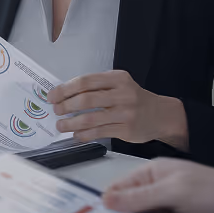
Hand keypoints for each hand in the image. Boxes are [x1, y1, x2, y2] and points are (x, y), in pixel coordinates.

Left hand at [49, 70, 188, 149]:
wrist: (161, 115)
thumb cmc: (134, 99)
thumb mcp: (119, 84)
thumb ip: (97, 87)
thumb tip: (65, 95)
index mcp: (117, 78)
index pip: (85, 82)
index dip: (65, 89)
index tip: (52, 96)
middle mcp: (122, 94)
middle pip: (86, 100)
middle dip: (66, 106)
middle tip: (56, 110)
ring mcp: (125, 112)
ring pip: (90, 118)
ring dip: (71, 123)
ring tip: (61, 125)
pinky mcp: (126, 129)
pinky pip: (98, 132)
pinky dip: (83, 134)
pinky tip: (76, 134)